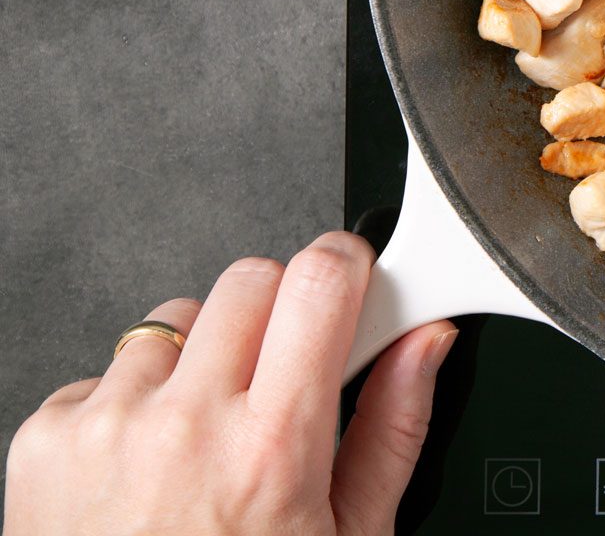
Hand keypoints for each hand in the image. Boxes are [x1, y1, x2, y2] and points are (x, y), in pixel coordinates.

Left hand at [4, 232, 455, 535]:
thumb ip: (394, 426)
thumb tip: (426, 343)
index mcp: (272, 446)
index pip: (319, 279)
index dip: (346, 269)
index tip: (353, 286)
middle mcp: (185, 425)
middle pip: (251, 277)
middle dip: (280, 310)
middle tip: (283, 375)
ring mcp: (108, 426)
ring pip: (177, 320)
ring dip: (202, 358)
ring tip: (205, 439)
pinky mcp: (46, 437)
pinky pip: (109, 370)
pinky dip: (135, 404)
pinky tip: (148, 466)